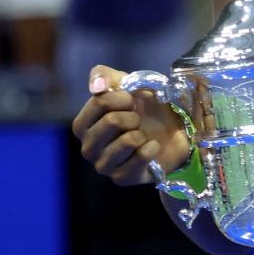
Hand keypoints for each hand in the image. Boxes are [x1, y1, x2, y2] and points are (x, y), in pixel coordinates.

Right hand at [71, 65, 192, 186]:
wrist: (170, 131)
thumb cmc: (142, 107)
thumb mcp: (125, 83)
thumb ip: (104, 76)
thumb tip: (96, 86)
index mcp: (83, 125)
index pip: (99, 102)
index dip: (123, 97)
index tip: (131, 100)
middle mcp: (88, 148)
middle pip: (112, 121)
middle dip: (133, 116)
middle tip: (137, 120)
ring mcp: (103, 165)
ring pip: (127, 141)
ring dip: (141, 133)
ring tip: (141, 135)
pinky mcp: (122, 178)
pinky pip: (140, 158)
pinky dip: (151, 148)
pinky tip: (150, 147)